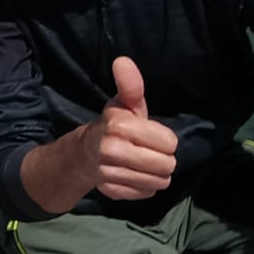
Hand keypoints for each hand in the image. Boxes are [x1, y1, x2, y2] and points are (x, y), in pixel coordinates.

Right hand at [83, 57, 178, 200]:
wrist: (84, 153)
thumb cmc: (114, 125)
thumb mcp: (124, 104)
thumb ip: (130, 85)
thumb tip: (123, 60)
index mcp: (119, 126)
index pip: (170, 143)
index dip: (163, 139)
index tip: (149, 135)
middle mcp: (112, 150)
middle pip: (167, 165)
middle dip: (162, 158)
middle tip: (148, 151)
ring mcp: (110, 173)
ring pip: (159, 182)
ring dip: (155, 174)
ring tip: (142, 164)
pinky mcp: (111, 191)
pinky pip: (146, 193)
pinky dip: (144, 186)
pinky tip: (132, 175)